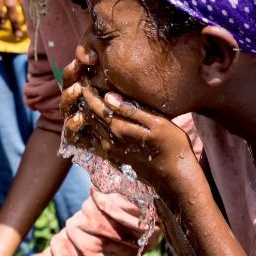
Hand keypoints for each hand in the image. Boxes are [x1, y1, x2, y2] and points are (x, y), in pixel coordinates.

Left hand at [61, 79, 197, 193]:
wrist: (175, 179)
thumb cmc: (172, 146)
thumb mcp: (157, 123)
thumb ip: (131, 110)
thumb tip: (108, 96)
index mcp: (118, 129)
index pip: (95, 106)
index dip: (88, 91)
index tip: (84, 76)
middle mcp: (109, 141)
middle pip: (89, 117)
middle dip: (83, 100)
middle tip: (80, 82)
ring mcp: (110, 152)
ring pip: (91, 128)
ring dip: (86, 113)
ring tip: (86, 97)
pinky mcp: (114, 158)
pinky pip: (95, 139)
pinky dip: (92, 126)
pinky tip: (96, 118)